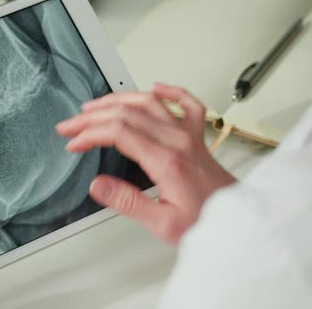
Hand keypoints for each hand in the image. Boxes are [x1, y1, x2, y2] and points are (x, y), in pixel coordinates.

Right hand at [56, 83, 235, 244]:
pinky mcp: (198, 137)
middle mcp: (178, 141)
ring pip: (150, 102)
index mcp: (167, 161)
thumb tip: (98, 185)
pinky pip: (187, 103)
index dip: (90, 133)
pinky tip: (156, 87)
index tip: (74, 142)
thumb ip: (128, 203)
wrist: (240, 221)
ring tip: (95, 105)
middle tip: (71, 124)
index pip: (119, 133)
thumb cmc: (206, 222)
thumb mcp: (162, 224)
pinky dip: (170, 91)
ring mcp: (190, 135)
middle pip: (128, 113)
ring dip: (118, 99)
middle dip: (93, 116)